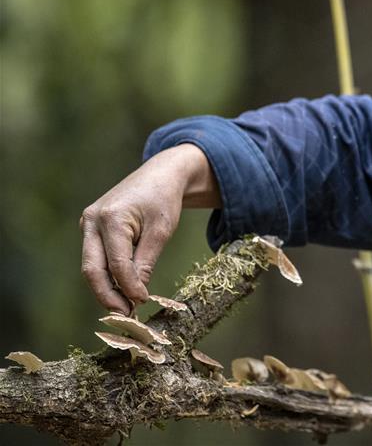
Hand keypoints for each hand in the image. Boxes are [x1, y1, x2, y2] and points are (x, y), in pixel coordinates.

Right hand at [80, 144, 219, 313]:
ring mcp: (88, 224)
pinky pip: (95, 258)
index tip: (142, 303)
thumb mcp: (162, 230)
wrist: (159, 175)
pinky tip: (121, 291)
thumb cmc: (163, 200)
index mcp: (111, 218)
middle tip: (125, 315)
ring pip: (91, 266)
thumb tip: (136, 294)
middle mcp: (92, 221)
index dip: (128, 287)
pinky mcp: (90, 229)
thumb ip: (146, 261)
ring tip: (125, 308)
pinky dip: (107, 276)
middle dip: (107, 295)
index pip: (117, 263)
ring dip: (106, 289)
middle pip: (92, 268)